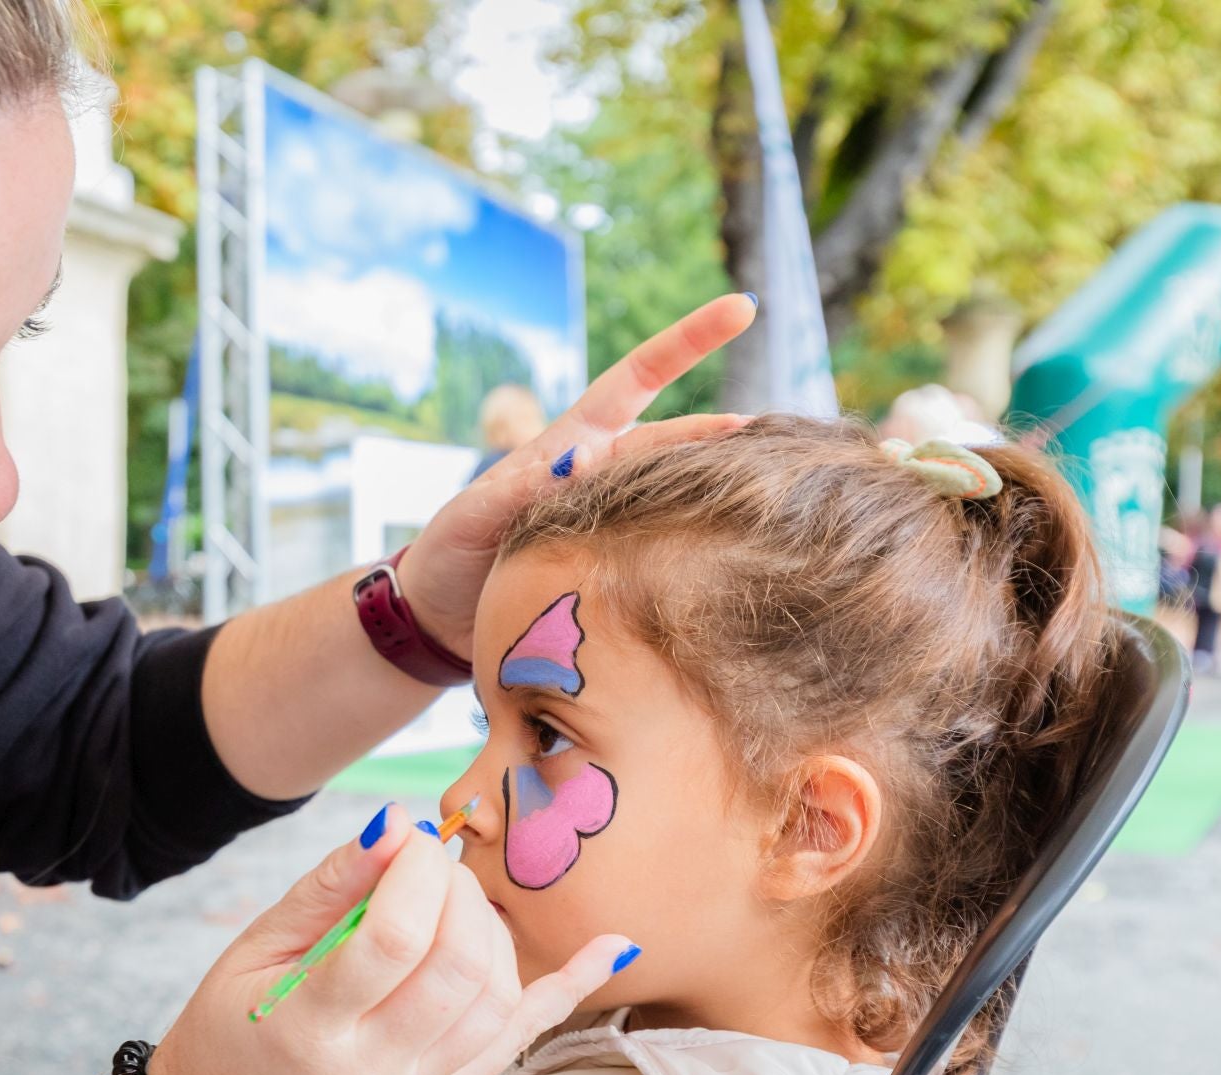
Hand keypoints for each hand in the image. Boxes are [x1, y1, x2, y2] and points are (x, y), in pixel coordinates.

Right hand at [146, 805, 630, 1074]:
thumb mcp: (255, 949)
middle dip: (459, 892)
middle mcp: (372, 1072)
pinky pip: (519, 1041)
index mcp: (312, 1029)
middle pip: (458, 968)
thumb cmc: (228, 1031)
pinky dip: (568, 989)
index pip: (395, 938)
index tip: (408, 837)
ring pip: (496, 1001)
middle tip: (431, 864)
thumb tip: (397, 822)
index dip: (416, 871)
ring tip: (454, 899)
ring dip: (492, 928)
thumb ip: (330, 887)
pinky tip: (610, 946)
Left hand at [398, 293, 758, 656]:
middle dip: (728, 429)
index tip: (742, 308)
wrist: (438, 620)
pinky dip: (701, 547)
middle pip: (678, 439)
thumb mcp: (472, 517)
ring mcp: (613, 522)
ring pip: (680, 493)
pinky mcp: (616, 570)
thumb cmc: (450, 555)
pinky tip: (741, 555)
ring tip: (778, 492)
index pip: (637, 379)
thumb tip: (577, 462)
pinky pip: (667, 550)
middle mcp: (602, 477)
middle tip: (782, 432)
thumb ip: (516, 491)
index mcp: (569, 446)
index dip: (687, 343)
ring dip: (723, 490)